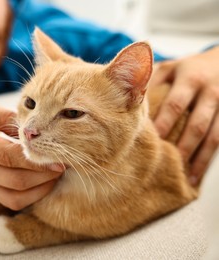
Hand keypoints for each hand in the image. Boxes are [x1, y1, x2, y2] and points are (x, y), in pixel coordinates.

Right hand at [0, 100, 63, 209]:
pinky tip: (46, 182)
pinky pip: (14, 202)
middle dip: (43, 174)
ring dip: (41, 187)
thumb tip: (32, 124)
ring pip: (16, 195)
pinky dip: (34, 196)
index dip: (32, 157)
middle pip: (15, 179)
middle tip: (63, 162)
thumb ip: (4, 114)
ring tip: (57, 172)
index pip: (6, 155)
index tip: (55, 153)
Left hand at [150, 46, 218, 185]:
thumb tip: (125, 100)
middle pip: (197, 124)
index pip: (175, 104)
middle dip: (183, 146)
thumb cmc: (188, 68)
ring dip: (200, 158)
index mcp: (190, 79)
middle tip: (168, 164)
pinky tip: (199, 173)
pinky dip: (210, 158)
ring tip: (187, 177)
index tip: (152, 140)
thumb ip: (151, 81)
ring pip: (213, 136)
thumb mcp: (170, 68)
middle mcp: (209, 92)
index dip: (164, 123)